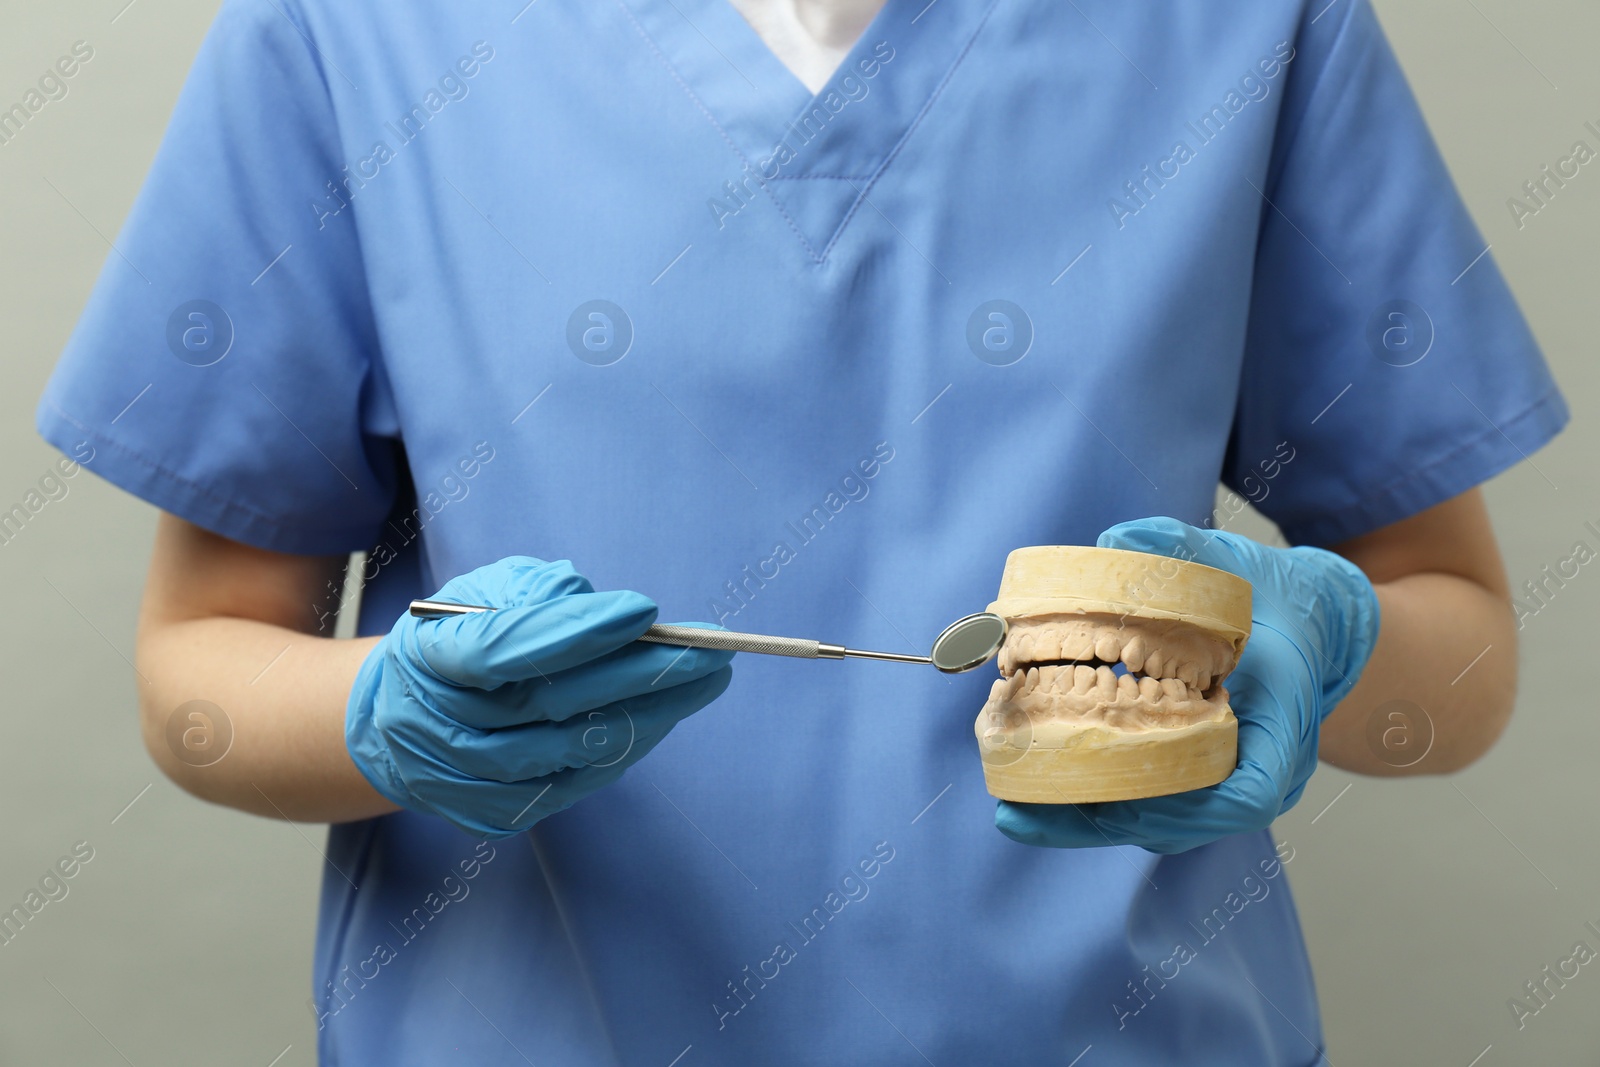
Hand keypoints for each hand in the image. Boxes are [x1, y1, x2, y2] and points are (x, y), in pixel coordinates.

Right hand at [345, 556, 733, 837]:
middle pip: (550, 705)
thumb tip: (614, 615)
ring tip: (704, 682)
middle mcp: (435, 726)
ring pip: (570, 753)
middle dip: (642, 674)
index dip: (574, 633)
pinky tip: (664, 717)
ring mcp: (460, 781)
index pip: (501, 649)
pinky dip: (625, 750)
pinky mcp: (489, 815)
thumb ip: (536, 594)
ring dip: (649, 716)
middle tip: (712, 652)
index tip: (646, 610)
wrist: (398, 717)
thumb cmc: (457, 637)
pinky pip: (572, 786)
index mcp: (427, 657)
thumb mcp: (481, 594)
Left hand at [995, 517, 1380, 853]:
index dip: (1188, 807)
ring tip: (1018, 810)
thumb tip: (1117, 541)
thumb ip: (1179, 548)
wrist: (1307, 622)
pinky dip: (1100, 801)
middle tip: (1023, 811)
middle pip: (1187, 819)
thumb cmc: (1269, 597)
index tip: (1125, 798)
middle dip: (1103, 820)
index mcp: (1284, 719)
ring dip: (1091, 819)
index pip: (1252, 791)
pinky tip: (1039, 790)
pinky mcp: (1204, 777)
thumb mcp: (1232, 564)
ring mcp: (1235, 778)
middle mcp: (1265, 766)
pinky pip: (1154, 803)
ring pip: (1165, 820)